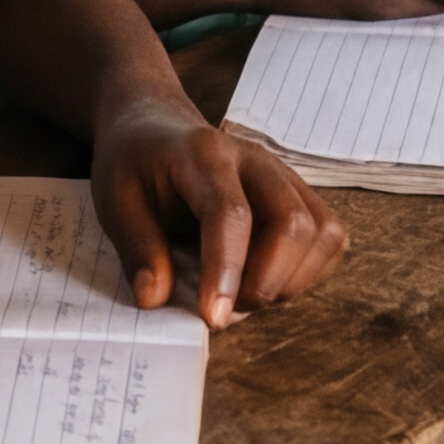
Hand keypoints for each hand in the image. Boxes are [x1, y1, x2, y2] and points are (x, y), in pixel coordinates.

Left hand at [91, 95, 346, 325]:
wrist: (156, 125)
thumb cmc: (135, 162)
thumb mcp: (114, 200)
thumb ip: (137, 248)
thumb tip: (156, 299)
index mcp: (204, 155)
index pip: (230, 213)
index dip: (226, 270)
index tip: (213, 318)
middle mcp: (256, 160)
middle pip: (292, 222)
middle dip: (265, 281)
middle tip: (223, 310)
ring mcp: (285, 175)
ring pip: (322, 233)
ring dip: (290, 281)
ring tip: (244, 295)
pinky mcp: (300, 194)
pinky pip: (329, 239)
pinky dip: (307, 272)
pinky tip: (268, 279)